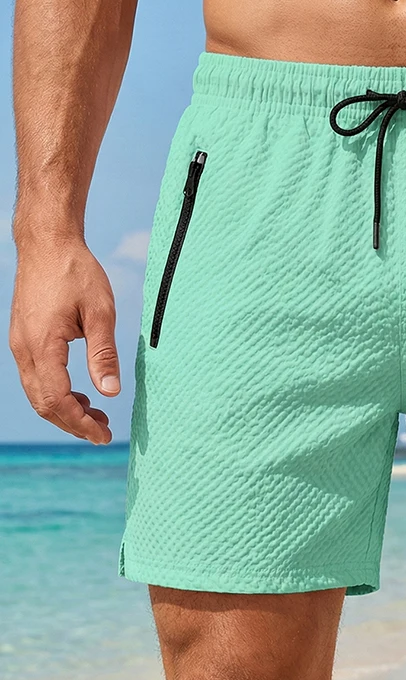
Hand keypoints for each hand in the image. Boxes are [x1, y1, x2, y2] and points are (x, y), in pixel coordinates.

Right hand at [9, 239, 119, 443]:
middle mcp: (24, 350)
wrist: (47, 243)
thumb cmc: (76, 272)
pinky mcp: (24, 340)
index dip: (80, 423)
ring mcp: (20, 345)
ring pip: (37, 394)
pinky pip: (36, 379)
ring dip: (66, 411)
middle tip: (104, 432)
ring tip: (97, 416)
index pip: (58, 400)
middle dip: (73, 423)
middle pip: (43, 404)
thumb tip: (110, 393)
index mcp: (42, 346)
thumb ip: (104, 354)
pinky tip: (82, 394)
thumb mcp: (100, 312)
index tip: (104, 436)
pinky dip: (57, 394)